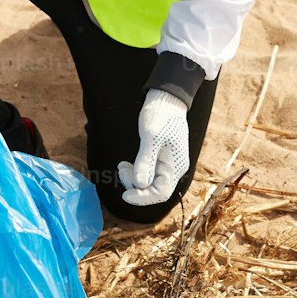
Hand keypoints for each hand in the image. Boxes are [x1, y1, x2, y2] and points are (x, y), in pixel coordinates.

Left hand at [118, 90, 189, 206]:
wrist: (166, 100)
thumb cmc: (161, 115)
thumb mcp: (150, 137)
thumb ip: (145, 161)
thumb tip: (140, 184)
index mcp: (176, 166)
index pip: (161, 192)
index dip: (142, 197)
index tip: (124, 195)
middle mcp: (174, 169)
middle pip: (154, 190)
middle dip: (135, 185)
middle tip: (121, 169)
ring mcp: (168, 165)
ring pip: (149, 182)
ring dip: (133, 178)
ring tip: (121, 165)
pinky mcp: (161, 160)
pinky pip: (148, 173)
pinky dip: (136, 171)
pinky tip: (126, 164)